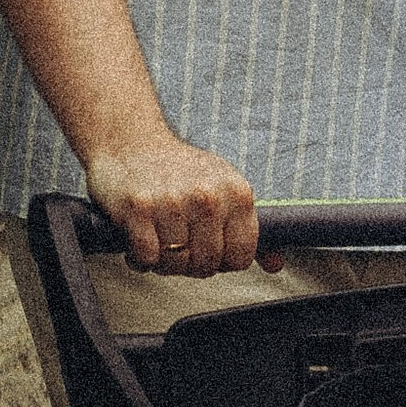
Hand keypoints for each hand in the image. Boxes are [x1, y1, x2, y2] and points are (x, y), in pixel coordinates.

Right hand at [84, 133, 261, 276]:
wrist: (130, 141)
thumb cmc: (180, 171)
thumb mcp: (224, 190)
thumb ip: (248, 230)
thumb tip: (275, 265)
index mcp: (237, 192)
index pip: (240, 257)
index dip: (222, 261)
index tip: (207, 248)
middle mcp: (207, 196)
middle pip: (207, 264)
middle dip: (190, 264)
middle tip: (178, 246)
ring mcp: (172, 201)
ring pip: (176, 264)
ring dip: (163, 262)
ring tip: (159, 240)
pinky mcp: (138, 208)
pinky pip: (146, 258)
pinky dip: (140, 258)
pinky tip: (140, 239)